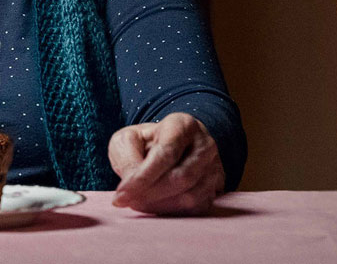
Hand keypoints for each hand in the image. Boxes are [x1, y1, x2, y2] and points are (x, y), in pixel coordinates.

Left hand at [108, 112, 224, 214]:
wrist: (172, 146)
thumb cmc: (147, 142)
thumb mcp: (128, 139)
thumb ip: (126, 157)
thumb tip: (132, 184)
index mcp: (183, 125)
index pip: (166, 153)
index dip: (143, 177)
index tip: (121, 194)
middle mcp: (204, 145)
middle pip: (180, 178)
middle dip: (149, 194)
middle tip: (127, 201)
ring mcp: (213, 168)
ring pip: (190, 197)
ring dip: (159, 206)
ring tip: (137, 202)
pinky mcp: (215, 188)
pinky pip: (196, 208)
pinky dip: (172, 212)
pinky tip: (154, 205)